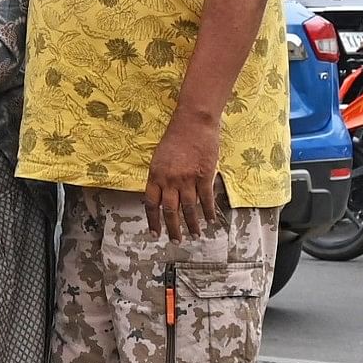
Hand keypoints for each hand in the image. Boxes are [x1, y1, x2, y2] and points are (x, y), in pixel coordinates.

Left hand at [144, 108, 226, 242]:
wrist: (194, 121)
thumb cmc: (176, 136)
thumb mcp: (160, 157)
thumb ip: (160, 177)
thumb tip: (163, 195)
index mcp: (155, 175)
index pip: (151, 204)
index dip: (153, 221)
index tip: (155, 233)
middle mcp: (169, 180)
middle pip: (170, 210)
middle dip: (173, 229)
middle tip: (176, 241)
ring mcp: (187, 179)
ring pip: (188, 208)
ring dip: (192, 224)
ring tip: (195, 235)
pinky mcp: (204, 175)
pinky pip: (206, 199)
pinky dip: (208, 211)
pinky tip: (211, 220)